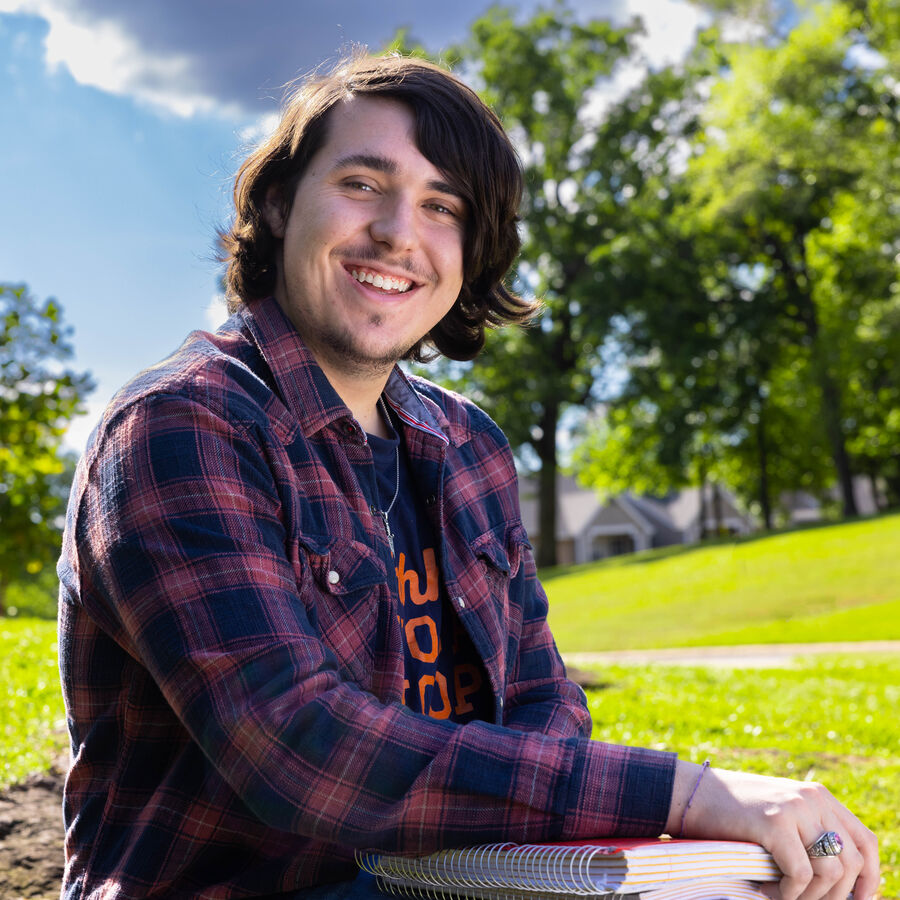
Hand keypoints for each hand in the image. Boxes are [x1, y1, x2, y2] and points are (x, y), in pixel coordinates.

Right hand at [665, 761, 879, 899]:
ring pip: (830, 874)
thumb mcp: (779, 816)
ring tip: (781, 895)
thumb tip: (841, 883)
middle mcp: (812, 798)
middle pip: (852, 862)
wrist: (690, 792)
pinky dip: (786, 894)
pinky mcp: (774, 823)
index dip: (869, 879)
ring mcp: (795, 809)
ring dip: (808, 897)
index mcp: (818, 796)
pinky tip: (765, 890)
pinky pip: (800, 876)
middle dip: (836, 896)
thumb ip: (808, 834)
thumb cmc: (731, 813)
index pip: (866, 842)